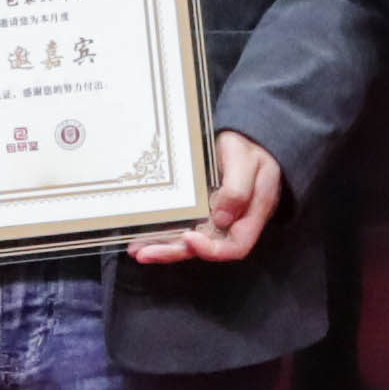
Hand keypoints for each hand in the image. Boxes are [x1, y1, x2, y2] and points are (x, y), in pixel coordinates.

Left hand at [136, 130, 283, 265]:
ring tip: (137, 251)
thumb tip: (221, 217)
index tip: (189, 237)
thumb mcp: (246, 161)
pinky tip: (142, 237)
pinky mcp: (199, 209)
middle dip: (175, 252)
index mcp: (251, 216)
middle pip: (205, 248)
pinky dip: (163, 233)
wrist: (244, 136)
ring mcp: (213, 217)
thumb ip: (238, 189)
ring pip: (190, 241)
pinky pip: (182, 225)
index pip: (235, 246)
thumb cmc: (249, 148)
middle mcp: (231, 223)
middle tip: (146, 253)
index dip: (212, 249)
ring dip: (164, 247)